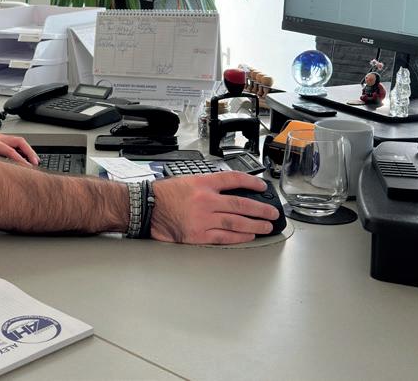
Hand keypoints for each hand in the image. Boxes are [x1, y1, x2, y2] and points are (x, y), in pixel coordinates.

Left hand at [0, 134, 38, 166]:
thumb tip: (3, 172)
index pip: (9, 150)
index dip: (19, 159)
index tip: (27, 167)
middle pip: (18, 141)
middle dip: (29, 152)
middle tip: (35, 163)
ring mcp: (0, 138)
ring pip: (19, 141)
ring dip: (28, 151)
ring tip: (34, 162)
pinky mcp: (1, 140)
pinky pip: (15, 144)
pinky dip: (23, 151)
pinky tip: (27, 159)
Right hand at [150, 172, 279, 244]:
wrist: (145, 208)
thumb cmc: (162, 195)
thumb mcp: (185, 181)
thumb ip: (206, 186)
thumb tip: (227, 192)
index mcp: (202, 183)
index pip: (233, 179)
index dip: (251, 182)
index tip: (261, 186)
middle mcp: (205, 200)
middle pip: (241, 204)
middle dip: (260, 208)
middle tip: (272, 212)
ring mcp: (203, 218)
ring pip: (237, 222)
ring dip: (255, 224)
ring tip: (266, 226)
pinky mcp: (198, 235)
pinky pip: (225, 237)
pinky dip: (240, 236)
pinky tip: (249, 235)